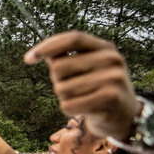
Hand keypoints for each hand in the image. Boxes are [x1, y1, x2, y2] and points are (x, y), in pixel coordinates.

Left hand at [25, 32, 141, 139]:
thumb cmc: (98, 88)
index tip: (28, 59)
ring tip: (83, 98)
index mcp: (105, 47)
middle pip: (59, 67)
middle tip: (73, 88)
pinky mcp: (110, 98)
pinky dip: (70, 109)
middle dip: (57, 80)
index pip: (72, 38)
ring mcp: (113, 78)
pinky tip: (85, 109)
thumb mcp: (88, 67)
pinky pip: (68, 105)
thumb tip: (36, 54)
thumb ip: (65, 58)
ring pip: (62, 88)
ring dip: (64, 97)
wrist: (126, 115)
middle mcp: (112, 59)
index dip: (47, 46)